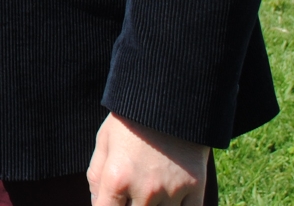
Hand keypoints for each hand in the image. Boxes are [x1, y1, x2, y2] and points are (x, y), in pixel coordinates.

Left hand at [87, 113, 209, 204]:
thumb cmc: (132, 119)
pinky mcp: (197, 189)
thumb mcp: (104, 140)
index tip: (112, 200)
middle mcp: (145, 190)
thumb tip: (97, 202)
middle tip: (132, 190)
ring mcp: (173, 191)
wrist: (171, 98)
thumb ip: (96, 176)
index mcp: (117, 177)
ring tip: (149, 188)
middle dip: (130, 205)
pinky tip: (171, 199)